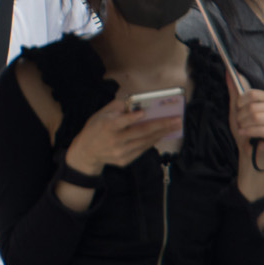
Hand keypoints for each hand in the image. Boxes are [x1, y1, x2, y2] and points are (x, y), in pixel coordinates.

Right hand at [65, 94, 186, 174]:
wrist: (86, 152)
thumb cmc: (96, 129)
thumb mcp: (100, 114)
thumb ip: (117, 107)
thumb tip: (135, 104)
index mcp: (107, 126)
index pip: (121, 121)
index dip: (132, 117)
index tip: (144, 112)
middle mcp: (114, 140)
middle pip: (141, 132)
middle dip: (161, 125)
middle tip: (176, 119)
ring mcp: (120, 152)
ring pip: (145, 141)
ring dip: (162, 133)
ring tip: (174, 126)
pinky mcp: (124, 160)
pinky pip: (142, 149)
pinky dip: (153, 141)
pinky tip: (162, 134)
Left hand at [231, 86, 263, 199]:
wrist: (248, 149)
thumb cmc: (245, 128)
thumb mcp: (237, 109)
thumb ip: (235, 91)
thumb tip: (229, 72)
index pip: (252, 94)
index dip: (240, 102)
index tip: (237, 108)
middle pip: (253, 106)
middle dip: (241, 116)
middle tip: (241, 122)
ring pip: (257, 117)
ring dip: (244, 124)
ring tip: (243, 129)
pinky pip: (262, 129)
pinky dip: (249, 132)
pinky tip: (245, 134)